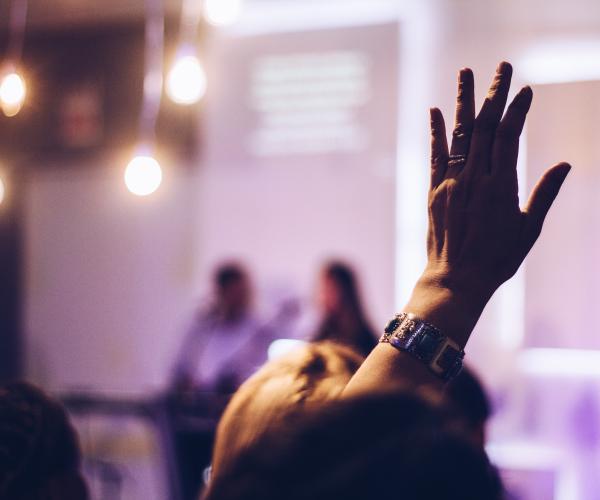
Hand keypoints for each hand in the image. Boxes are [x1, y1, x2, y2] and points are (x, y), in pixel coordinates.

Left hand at [408, 62, 569, 344]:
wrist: (455, 280)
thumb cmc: (497, 260)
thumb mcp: (528, 230)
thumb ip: (544, 195)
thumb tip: (564, 165)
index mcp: (501, 187)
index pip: (510, 137)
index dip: (517, 110)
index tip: (524, 90)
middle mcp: (474, 179)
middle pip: (484, 127)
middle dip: (493, 94)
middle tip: (500, 67)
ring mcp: (451, 184)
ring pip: (459, 135)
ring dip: (464, 102)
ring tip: (466, 74)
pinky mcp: (433, 192)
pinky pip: (434, 156)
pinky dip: (436, 133)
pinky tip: (436, 111)